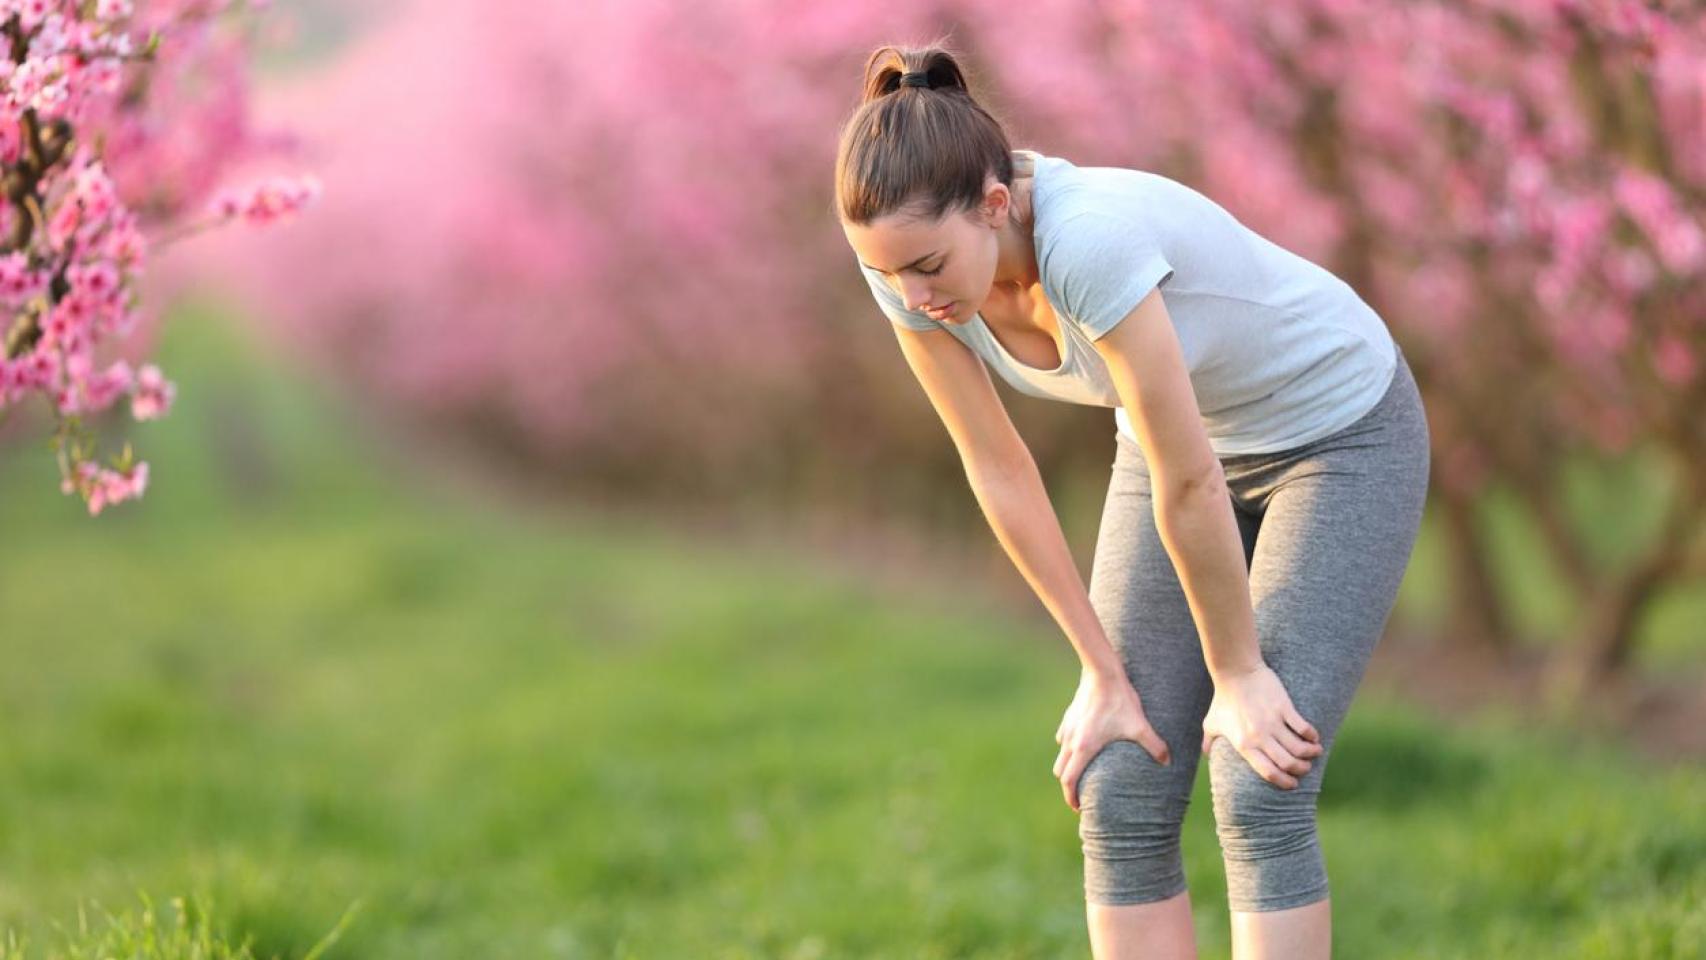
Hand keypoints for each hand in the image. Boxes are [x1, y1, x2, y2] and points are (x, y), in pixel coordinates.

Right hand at [1053, 668, 1171, 812]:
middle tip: (1080, 794)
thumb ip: (1154, 745)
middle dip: (1068, 785)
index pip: (1069, 780)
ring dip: (1068, 765)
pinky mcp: (1068, 716)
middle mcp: (1070, 741)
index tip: (1078, 806)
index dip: (1071, 796)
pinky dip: (1069, 746)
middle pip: (1060, 771)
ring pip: (1061, 754)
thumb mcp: (1139, 725)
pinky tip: (1081, 743)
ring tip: (1081, 770)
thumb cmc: (1119, 699)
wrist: (1102, 671)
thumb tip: (1168, 761)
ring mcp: (1067, 728)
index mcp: (1083, 748)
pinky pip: (1063, 737)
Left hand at [1200, 661, 1321, 789]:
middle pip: (1287, 763)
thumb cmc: (1222, 698)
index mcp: (1244, 745)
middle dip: (1300, 769)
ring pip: (1298, 747)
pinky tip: (1314, 737)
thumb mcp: (1210, 722)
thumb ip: (1208, 741)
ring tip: (1314, 752)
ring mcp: (1273, 722)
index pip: (1268, 772)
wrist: (1235, 672)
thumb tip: (1205, 754)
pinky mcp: (1283, 707)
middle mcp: (1259, 737)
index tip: (1292, 784)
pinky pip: (1303, 727)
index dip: (1283, 781)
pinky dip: (1312, 735)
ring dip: (1310, 753)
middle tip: (1305, 768)